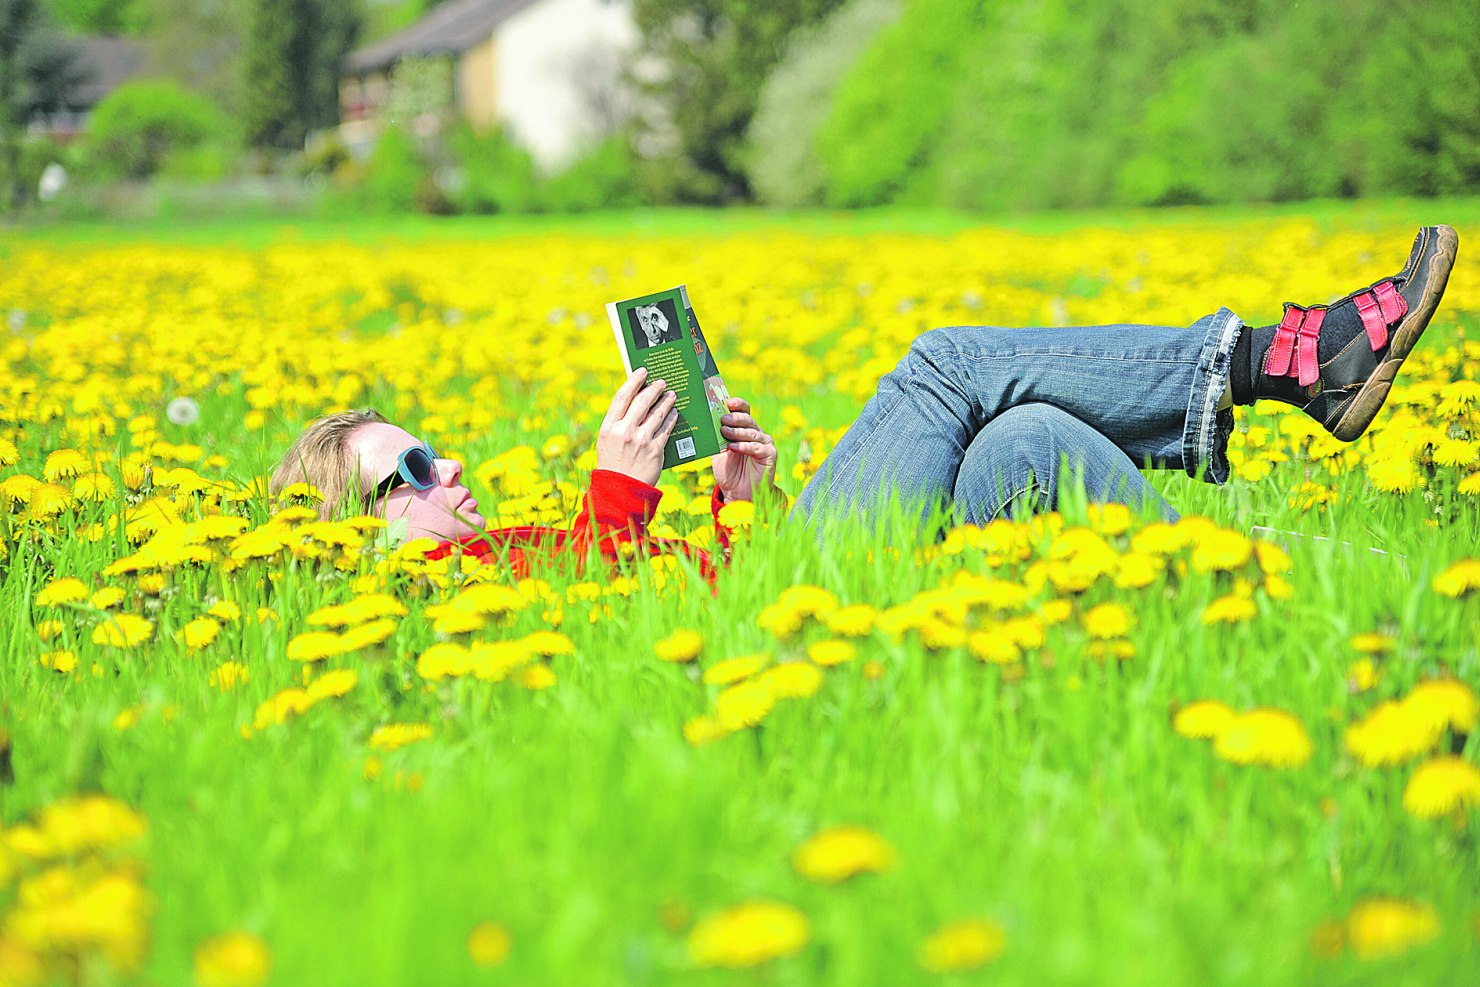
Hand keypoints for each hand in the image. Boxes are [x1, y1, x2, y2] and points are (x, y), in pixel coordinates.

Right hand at [596, 367, 677, 486]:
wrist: (620, 490)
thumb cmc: (613, 463)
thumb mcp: (607, 440)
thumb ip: (618, 422)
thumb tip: (635, 400)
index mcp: (609, 427)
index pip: (622, 396)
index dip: (634, 380)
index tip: (642, 371)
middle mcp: (625, 431)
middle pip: (643, 401)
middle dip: (654, 389)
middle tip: (662, 382)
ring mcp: (641, 440)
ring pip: (658, 413)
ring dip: (666, 401)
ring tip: (672, 395)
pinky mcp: (655, 450)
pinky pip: (667, 429)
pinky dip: (671, 418)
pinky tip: (674, 413)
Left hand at [712, 396, 778, 502]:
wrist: (737, 493)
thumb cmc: (728, 471)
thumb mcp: (718, 452)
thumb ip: (716, 438)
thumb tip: (708, 423)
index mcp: (745, 429)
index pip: (744, 411)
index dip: (737, 404)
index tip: (727, 402)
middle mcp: (756, 433)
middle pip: (748, 419)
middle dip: (735, 418)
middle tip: (722, 419)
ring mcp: (765, 443)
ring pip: (752, 433)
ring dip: (737, 432)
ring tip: (724, 432)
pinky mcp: (770, 455)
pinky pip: (757, 448)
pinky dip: (744, 446)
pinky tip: (733, 447)